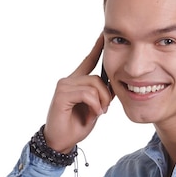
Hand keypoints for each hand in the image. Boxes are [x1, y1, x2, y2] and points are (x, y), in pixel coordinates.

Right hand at [44, 35, 112, 152]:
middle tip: (105, 109)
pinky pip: (86, 94)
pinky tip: (94, 114)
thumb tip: (114, 84)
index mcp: (77, 82)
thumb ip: (102, 94)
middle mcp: (69, 80)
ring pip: (93, 85)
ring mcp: (64, 86)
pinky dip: (94, 105)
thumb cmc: (76, 125)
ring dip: (101, 102)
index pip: (89, 61)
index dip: (97, 48)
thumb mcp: (95, 107)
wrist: (61, 141)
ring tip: (98, 113)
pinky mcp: (62, 95)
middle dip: (106, 95)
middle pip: (97, 78)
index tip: (104, 35)